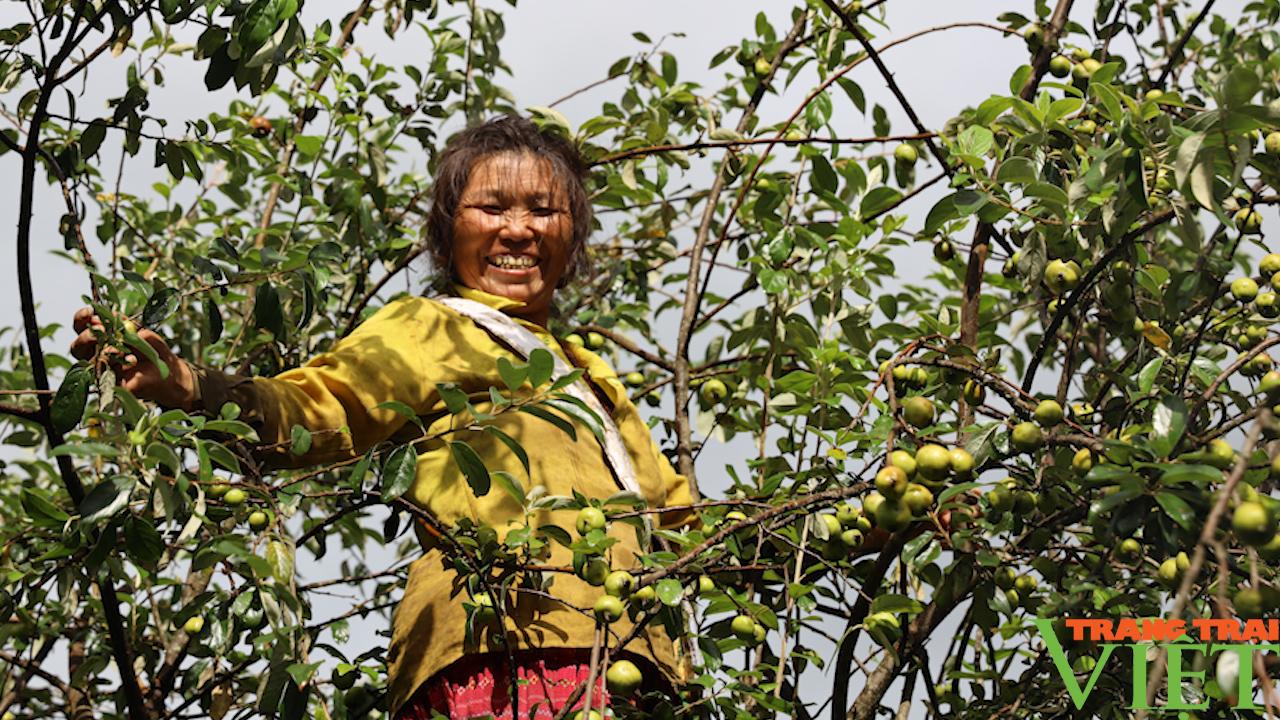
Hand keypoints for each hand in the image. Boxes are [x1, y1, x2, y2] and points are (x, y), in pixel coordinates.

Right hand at [69, 307, 198, 410]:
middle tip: (101, 331)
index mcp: (103, 336)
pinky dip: (119, 366)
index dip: (82, 318)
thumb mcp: (146, 335)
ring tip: (116, 348)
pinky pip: (107, 377)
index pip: (83, 325)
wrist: (169, 374)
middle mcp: (97, 353)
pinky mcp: (111, 385)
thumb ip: (131, 329)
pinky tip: (132, 360)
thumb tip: (117, 324)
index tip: (90, 311)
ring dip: (103, 352)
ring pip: (89, 361)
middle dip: (86, 336)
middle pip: (78, 346)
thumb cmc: (155, 351)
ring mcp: (102, 370)